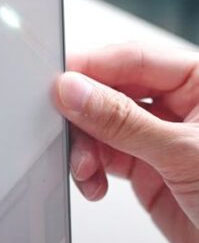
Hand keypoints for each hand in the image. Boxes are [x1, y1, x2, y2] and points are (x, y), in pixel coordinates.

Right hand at [54, 43, 198, 242]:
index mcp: (198, 82)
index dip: (91, 67)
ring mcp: (159, 137)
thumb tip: (75, 92)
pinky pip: (106, 157)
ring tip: (86, 168)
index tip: (57, 82)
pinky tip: (94, 182)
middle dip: (84, 115)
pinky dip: (92, 170)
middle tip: (64, 129)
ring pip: (102, 127)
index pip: (132, 60)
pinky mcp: (147, 168)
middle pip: (111, 92)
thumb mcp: (184, 153)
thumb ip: (123, 122)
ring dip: (85, 148)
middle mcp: (177, 106)